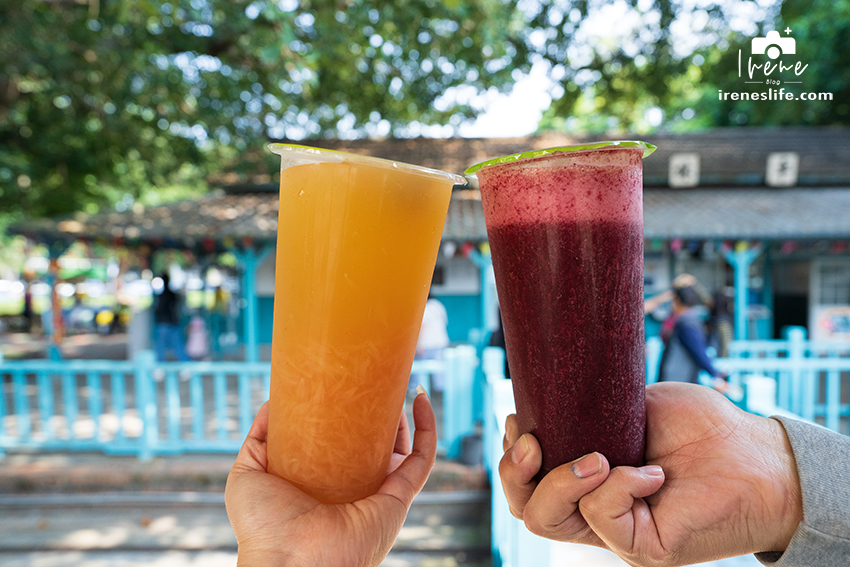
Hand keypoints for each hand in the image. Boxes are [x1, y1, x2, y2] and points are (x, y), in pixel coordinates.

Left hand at [225, 391, 436, 566]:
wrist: (286, 561)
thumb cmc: (263, 527)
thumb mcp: (247, 474)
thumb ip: (258, 439)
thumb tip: (272, 402)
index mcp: (325, 486)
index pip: (344, 448)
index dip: (349, 419)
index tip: (348, 389)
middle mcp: (356, 490)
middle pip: (376, 444)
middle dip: (378, 413)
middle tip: (371, 383)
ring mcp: (380, 494)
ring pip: (403, 448)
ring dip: (404, 415)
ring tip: (393, 384)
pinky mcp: (399, 498)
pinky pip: (422, 460)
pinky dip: (429, 429)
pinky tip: (420, 400)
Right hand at [499, 382, 802, 565]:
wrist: (757, 453)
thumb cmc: (702, 427)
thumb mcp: (630, 404)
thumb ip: (589, 410)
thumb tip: (546, 405)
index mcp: (585, 480)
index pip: (527, 482)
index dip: (511, 454)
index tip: (520, 417)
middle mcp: (593, 509)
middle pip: (524, 508)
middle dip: (513, 473)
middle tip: (531, 441)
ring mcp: (616, 532)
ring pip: (547, 521)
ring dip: (559, 481)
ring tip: (596, 457)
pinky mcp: (643, 547)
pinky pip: (603, 520)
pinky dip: (619, 486)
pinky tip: (652, 471)